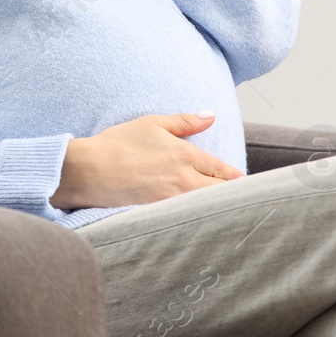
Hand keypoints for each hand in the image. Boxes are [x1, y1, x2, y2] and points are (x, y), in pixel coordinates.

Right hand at [52, 111, 244, 209]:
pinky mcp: (159, 213)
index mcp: (185, 156)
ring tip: (228, 210)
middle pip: (221, 193)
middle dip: (233, 195)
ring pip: (206, 206)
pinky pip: (187, 216)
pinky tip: (200, 220)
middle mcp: (184, 180)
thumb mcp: (153, 123)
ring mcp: (172, 200)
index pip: (222, 170)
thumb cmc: (118, 144)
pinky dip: (197, 216)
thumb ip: (185, 121)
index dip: (236, 177)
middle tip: (245, 199)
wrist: (89, 170)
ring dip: (218, 206)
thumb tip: (211, 116)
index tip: (246, 182)